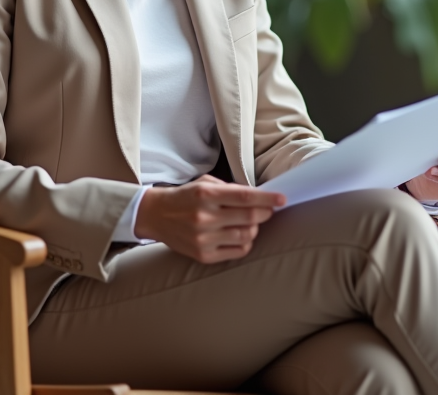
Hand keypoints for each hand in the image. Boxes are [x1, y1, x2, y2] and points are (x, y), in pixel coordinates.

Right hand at [134, 175, 285, 263]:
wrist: (155, 215)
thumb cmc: (185, 197)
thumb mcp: (205, 183)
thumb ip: (231, 189)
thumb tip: (260, 197)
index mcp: (205, 194)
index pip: (245, 197)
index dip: (267, 199)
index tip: (282, 199)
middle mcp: (204, 216)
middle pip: (249, 217)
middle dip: (265, 213)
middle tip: (268, 210)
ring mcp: (203, 238)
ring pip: (246, 236)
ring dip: (255, 228)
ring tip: (251, 222)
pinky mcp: (202, 255)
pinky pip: (237, 252)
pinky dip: (246, 243)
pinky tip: (241, 235)